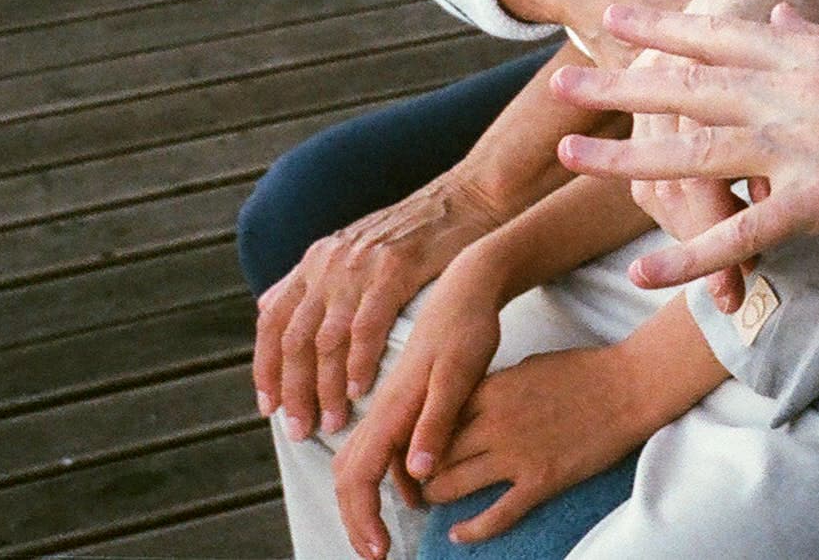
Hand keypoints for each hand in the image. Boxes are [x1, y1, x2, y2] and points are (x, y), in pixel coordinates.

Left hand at [254, 176, 509, 439]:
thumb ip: (311, 280)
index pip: (273, 322)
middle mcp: (330, 263)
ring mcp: (361, 266)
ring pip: (327, 340)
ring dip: (326, 388)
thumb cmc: (415, 232)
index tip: (270, 407)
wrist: (468, 198)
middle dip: (294, 391)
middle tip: (301, 429)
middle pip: (295, 339)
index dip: (266, 368)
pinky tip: (361, 391)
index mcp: (316, 261)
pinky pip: (367, 327)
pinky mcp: (395, 270)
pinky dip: (360, 363)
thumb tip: (266, 306)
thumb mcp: (352, 247)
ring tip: (333, 421)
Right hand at [330, 265, 505, 559]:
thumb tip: (418, 474)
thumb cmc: (469, 328)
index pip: (360, 476)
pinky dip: (386, 477)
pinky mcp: (402, 399)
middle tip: (378, 553)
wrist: (469, 286)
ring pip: (360, 461)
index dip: (363, 519)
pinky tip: (415, 489)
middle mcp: (381, 408)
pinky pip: (381, 448)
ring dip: (368, 500)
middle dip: (357, 519)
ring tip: (390, 532)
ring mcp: (389, 404)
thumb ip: (438, 422)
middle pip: (349, 475)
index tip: (379, 552)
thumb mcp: (461, 376)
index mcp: (391, 408)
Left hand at [420, 344, 656, 543]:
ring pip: (454, 485)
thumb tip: (477, 405)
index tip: (418, 447)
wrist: (629, 387)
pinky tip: (458, 535)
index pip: (436, 419)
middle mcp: (495, 423)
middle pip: (437, 454)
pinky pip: (495, 515)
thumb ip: (497, 388)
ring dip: (438, 496)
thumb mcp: (529, 366)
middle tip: (419, 479)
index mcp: (491, 391)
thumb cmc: (584, 371)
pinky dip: (471, 530)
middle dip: (422, 470)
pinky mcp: (540, 481)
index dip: (422, 437)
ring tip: (434, 502)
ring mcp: (517, 454)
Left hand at [550, 3, 818, 290]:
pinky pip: (741, 231)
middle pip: (690, 86)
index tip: (615, 18)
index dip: (663, 27)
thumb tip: (778, 12)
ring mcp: (801, 145)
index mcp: (810, 52)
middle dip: (621, 83)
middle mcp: (793, 90)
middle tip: (563, 81)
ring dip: (628, 160)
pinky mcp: (818, 199)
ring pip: (697, 152)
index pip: (720, 32)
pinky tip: (644, 272)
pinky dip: (689, 256)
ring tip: (573, 161)